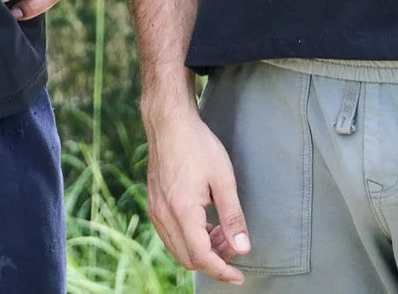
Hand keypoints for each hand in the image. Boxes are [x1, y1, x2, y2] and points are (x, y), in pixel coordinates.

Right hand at [143, 100, 249, 283]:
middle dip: (214, 260)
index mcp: (182, 211)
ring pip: (178, 249)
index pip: (202, 257)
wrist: (168, 122)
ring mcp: (156, 210)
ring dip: (201, 250)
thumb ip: (233, 217)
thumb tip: (243, 249)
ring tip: (222, 232)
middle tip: (234, 246)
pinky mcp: (154, 204)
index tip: (239, 276)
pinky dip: (189, 238)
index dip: (222, 271)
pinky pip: (171, 235)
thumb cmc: (197, 145)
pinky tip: (205, 222)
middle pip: (188, 258)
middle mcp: (164, 215)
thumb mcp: (223, 179)